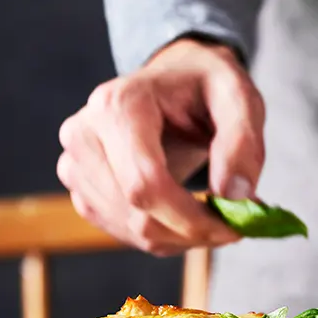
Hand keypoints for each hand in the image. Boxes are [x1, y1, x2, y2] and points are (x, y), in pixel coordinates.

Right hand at [57, 39, 265, 255]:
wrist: (174, 80)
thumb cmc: (204, 86)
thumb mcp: (239, 97)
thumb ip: (242, 142)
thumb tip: (234, 195)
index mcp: (118, 105)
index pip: (146, 185)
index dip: (191, 218)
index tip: (233, 228)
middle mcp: (84, 135)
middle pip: (137, 214)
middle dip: (190, 232)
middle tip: (231, 227)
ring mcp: (75, 165)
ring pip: (131, 230)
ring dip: (179, 237)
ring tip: (212, 215)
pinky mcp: (81, 190)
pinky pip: (123, 233)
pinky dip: (161, 237)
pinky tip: (185, 216)